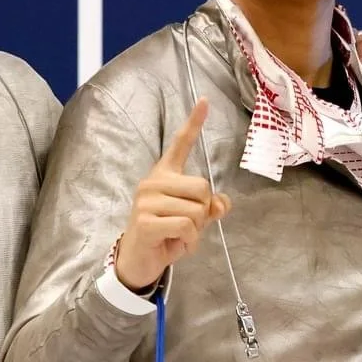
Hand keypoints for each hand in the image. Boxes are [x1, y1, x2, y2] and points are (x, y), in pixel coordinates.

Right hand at [114, 99, 231, 290]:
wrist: (139, 260)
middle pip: (203, 188)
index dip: (194, 123)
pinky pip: (187, 227)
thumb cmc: (166, 235)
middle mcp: (153, 182)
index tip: (204, 100)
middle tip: (187, 225)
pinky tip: (175, 245)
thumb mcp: (193, 219)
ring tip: (178, 236)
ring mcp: (146, 200)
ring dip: (196, 231)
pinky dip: (189, 242)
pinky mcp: (146, 221)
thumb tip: (222, 203)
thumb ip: (209, 207)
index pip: (180, 144)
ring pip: (197, 211)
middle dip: (204, 212)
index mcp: (165, 175)